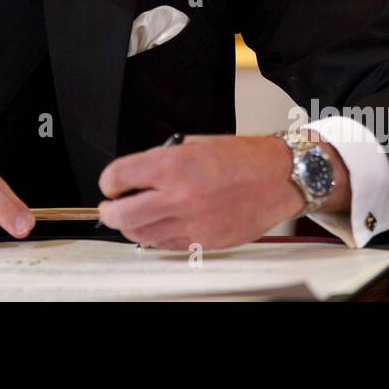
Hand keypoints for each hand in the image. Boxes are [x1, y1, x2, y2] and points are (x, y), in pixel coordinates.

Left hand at [96, 133, 348, 249]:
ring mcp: (191, 223)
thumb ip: (163, 159)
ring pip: (141, 235)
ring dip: (130, 227)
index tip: (110, 183)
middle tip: (109, 206)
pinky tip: (156, 227)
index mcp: (173, 166)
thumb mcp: (195, 144)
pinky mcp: (204, 242)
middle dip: (109, 210)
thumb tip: (139, 173)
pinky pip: (166, 245)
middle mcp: (178, 197)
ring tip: (131, 217)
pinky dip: (155, 237)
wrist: (279, 177)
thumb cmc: (243, 157)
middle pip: (122, 214)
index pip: (119, 176)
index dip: (109, 180)